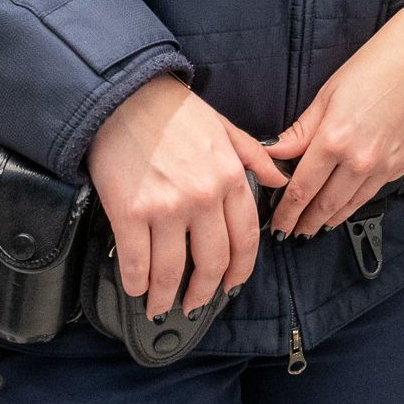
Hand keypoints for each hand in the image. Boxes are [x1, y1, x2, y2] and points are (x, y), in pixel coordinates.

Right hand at [85, 74, 286, 320]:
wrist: (125, 97)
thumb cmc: (173, 112)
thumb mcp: (226, 128)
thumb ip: (254, 158)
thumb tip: (279, 181)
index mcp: (230, 178)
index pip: (245, 238)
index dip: (239, 270)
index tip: (231, 285)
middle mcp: (203, 197)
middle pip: (212, 262)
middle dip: (204, 291)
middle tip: (195, 303)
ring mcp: (166, 208)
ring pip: (172, 270)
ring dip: (167, 296)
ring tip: (161, 305)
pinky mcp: (130, 213)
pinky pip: (137, 262)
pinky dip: (136, 283)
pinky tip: (137, 289)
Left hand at [266, 1, 403, 238]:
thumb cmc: (377, 65)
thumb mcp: (327, 94)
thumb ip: (299, 131)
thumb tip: (272, 151)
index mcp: (334, 140)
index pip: (302, 189)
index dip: (286, 211)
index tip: (277, 222)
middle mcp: (360, 159)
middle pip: (325, 205)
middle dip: (305, 223)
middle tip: (292, 233)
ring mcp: (386, 165)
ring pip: (351, 205)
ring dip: (330, 219)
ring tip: (317, 227)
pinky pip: (374, 191)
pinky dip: (357, 202)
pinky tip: (347, 203)